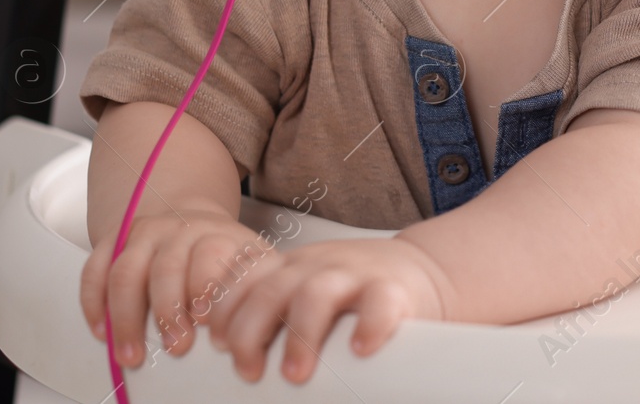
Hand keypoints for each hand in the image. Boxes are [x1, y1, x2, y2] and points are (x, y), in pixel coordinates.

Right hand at [80, 206, 270, 367]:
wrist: (192, 220)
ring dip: (126, 317)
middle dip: (168, 312)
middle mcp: (180, 231)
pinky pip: (95, 269)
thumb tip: (265, 333)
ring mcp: (144, 234)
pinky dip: (94, 303)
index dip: (207, 287)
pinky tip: (102, 332)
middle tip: (176, 347)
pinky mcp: (114, 241)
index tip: (206, 321)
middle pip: (167, 268)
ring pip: (126, 271)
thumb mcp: (251, 265)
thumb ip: (257, 292)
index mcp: (218, 236)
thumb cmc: (224, 256)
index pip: (211, 256)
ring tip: (133, 353)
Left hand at [204, 237, 447, 383]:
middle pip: (271, 289)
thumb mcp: (308, 289)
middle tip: (249, 372)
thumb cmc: (355, 294)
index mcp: (291, 267)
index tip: (216, 345)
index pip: (244, 277)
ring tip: (295, 374)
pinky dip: (368, 325)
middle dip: (250, 332)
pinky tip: (361, 349)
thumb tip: (232, 363)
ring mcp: (356, 274)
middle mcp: (317, 267)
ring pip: (317, 294)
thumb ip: (275, 314)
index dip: (222, 309)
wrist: (423, 269)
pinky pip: (380, 302)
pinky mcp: (395, 289)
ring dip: (299, 335)